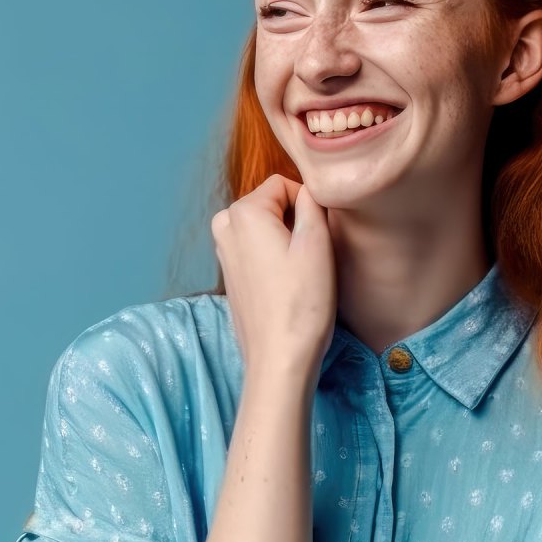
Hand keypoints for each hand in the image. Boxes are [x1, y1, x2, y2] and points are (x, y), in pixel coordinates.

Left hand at [211, 174, 336, 376]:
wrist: (279, 358)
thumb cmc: (302, 301)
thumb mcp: (317, 242)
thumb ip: (312, 202)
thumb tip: (310, 189)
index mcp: (243, 212)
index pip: (285, 183)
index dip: (308, 205)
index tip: (319, 236)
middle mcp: (224, 225)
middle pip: (272, 203)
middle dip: (295, 221)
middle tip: (311, 255)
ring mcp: (222, 250)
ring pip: (265, 225)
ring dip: (285, 239)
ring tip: (299, 270)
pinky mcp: (228, 272)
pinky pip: (256, 246)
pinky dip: (273, 256)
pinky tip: (286, 283)